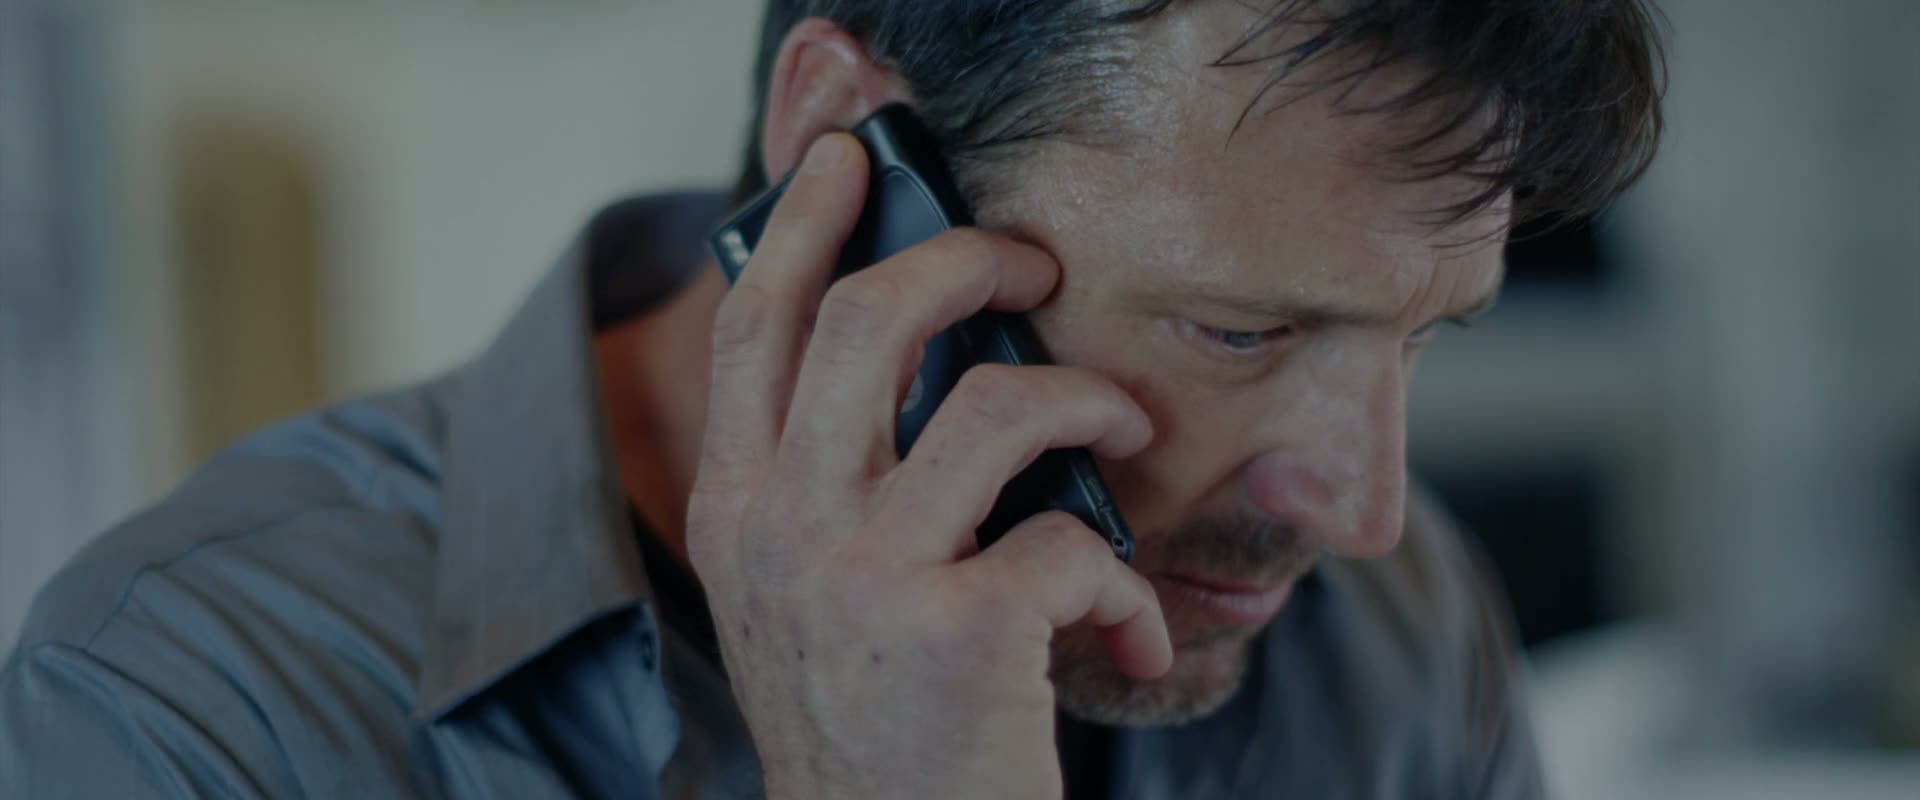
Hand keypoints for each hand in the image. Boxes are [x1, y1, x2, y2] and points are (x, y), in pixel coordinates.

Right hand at [686, 132, 1171, 798]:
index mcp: (734, 516)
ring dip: (1087, 399)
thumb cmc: (870, 729)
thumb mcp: (805, 602)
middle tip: (1028, 261)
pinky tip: (1134, 636)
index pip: (751, 330)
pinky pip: (1076, 543)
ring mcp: (864, 579)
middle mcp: (781, 533)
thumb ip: (832, 492)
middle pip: (864, 321)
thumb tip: (934, 374)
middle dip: (964, 259)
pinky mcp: (960, 633)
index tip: (850, 162)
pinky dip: (1131, 587)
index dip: (799, 226)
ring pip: (992, 404)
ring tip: (1126, 420)